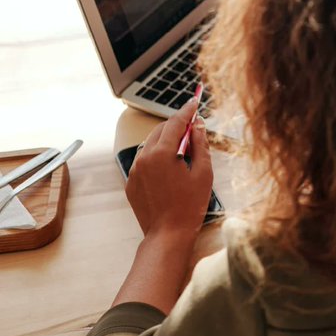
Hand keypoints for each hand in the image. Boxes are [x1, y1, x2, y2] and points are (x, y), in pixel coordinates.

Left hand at [126, 99, 212, 241]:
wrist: (168, 234)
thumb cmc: (189, 205)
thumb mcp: (203, 172)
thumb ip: (200, 145)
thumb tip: (198, 125)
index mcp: (162, 153)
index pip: (175, 122)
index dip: (187, 110)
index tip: (195, 101)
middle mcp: (144, 158)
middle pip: (161, 130)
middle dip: (177, 125)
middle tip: (194, 127)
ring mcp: (135, 170)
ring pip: (151, 144)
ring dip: (166, 141)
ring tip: (184, 150)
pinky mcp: (131, 182)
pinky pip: (145, 161)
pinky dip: (157, 156)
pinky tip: (171, 168)